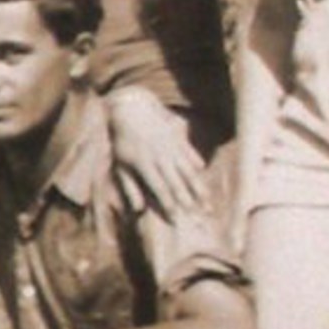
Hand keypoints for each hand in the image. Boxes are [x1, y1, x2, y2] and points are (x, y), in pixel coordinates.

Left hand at [106, 89, 206, 222]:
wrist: (132, 110)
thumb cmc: (123, 142)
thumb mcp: (120, 165)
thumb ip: (129, 188)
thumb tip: (137, 209)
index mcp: (145, 165)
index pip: (160, 189)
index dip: (168, 204)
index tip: (176, 219)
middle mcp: (160, 157)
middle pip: (178, 182)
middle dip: (190, 200)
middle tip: (202, 214)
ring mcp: (171, 147)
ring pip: (188, 170)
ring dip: (199, 186)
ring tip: (207, 199)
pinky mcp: (178, 138)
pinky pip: (190, 152)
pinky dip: (196, 162)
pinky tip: (203, 172)